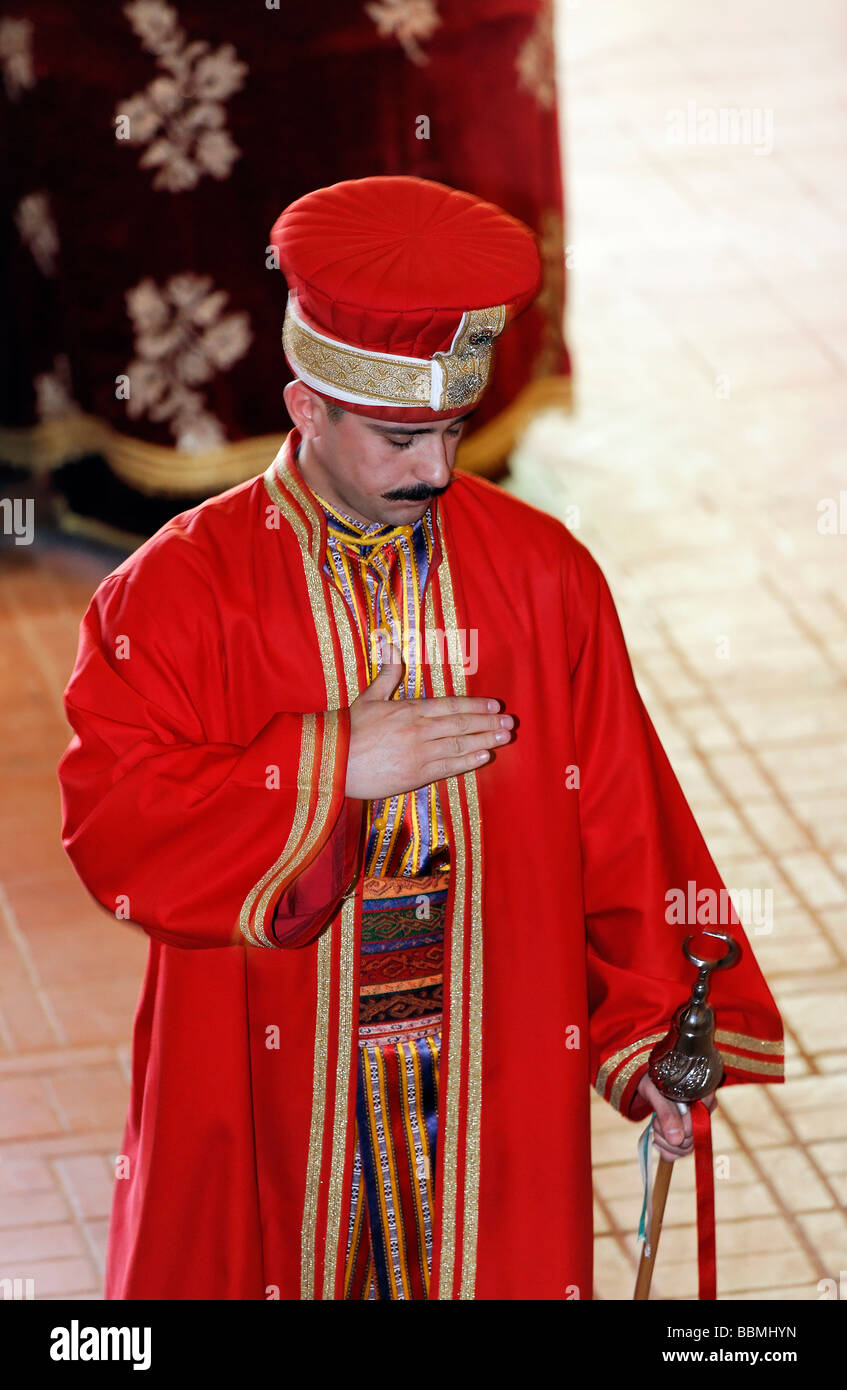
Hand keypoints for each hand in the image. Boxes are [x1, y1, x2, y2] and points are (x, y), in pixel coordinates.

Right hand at [344, 638, 514, 799]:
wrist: (332, 761)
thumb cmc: (349, 729)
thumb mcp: (368, 697)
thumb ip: (387, 673)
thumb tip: (391, 644)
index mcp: (409, 709)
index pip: (450, 705)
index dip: (475, 705)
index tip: (494, 706)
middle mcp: (419, 729)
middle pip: (461, 724)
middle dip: (487, 723)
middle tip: (509, 723)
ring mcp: (419, 753)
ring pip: (459, 745)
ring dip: (485, 740)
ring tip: (504, 738)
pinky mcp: (415, 775)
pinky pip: (448, 767)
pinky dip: (468, 761)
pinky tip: (485, 757)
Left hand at [636, 1074, 717, 1160]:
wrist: (650, 1082)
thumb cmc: (653, 1082)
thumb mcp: (655, 1092)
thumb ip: (667, 1114)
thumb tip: (676, 1140)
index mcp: (704, 1094)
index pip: (698, 1124)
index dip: (677, 1126)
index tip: (658, 1118)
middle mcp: (706, 1110)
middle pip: (692, 1139)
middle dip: (667, 1134)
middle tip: (655, 1121)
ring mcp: (699, 1124)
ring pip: (686, 1149)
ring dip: (664, 1142)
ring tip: (656, 1126)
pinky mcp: (690, 1134)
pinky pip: (681, 1153)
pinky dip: (666, 1150)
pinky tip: (658, 1139)